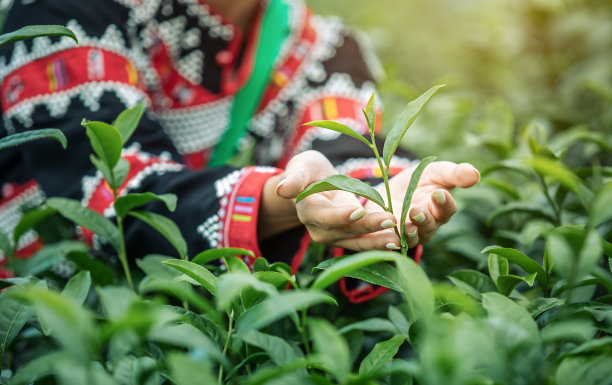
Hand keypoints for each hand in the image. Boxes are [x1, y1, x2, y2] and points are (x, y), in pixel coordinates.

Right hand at [260, 150, 400, 250]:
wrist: (314, 184)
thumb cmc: (308, 171)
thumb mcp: (301, 167)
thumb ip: (294, 178)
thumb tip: (283, 189)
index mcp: (307, 212)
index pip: (324, 218)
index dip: (341, 216)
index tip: (359, 209)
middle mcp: (320, 230)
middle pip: (345, 232)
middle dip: (368, 228)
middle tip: (390, 220)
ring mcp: (336, 237)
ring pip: (358, 243)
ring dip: (378, 242)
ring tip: (399, 238)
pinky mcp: (350, 238)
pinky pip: (366, 243)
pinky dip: (382, 243)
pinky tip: (401, 241)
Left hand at [363, 161, 479, 248]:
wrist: (388, 190)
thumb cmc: (419, 180)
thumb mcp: (435, 172)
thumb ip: (454, 173)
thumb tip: (475, 174)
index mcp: (440, 209)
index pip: (447, 209)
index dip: (444, 203)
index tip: (438, 193)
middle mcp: (427, 226)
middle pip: (429, 227)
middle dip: (423, 220)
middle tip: (416, 211)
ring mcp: (409, 235)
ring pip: (411, 238)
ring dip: (407, 233)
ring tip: (403, 226)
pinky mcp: (388, 238)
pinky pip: (389, 244)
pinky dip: (387, 241)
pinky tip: (386, 237)